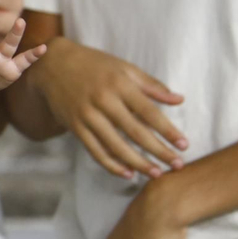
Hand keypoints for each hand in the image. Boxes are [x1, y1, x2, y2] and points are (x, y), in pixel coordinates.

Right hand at [30, 37, 187, 180]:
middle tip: (177, 166)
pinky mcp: (75, 127)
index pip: (149, 112)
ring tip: (156, 174)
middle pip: (135, 132)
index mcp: (119, 84)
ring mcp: (87, 116)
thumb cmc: (94, 64)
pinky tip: (127, 173)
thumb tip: (179, 100)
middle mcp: (103, 101)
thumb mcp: (124, 67)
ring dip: (138, 163)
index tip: (184, 145)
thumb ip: (151, 85)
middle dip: (159, 151)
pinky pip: (95, 151)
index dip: (168, 131)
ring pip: (115, 146)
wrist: (53, 64)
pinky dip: (111, 165)